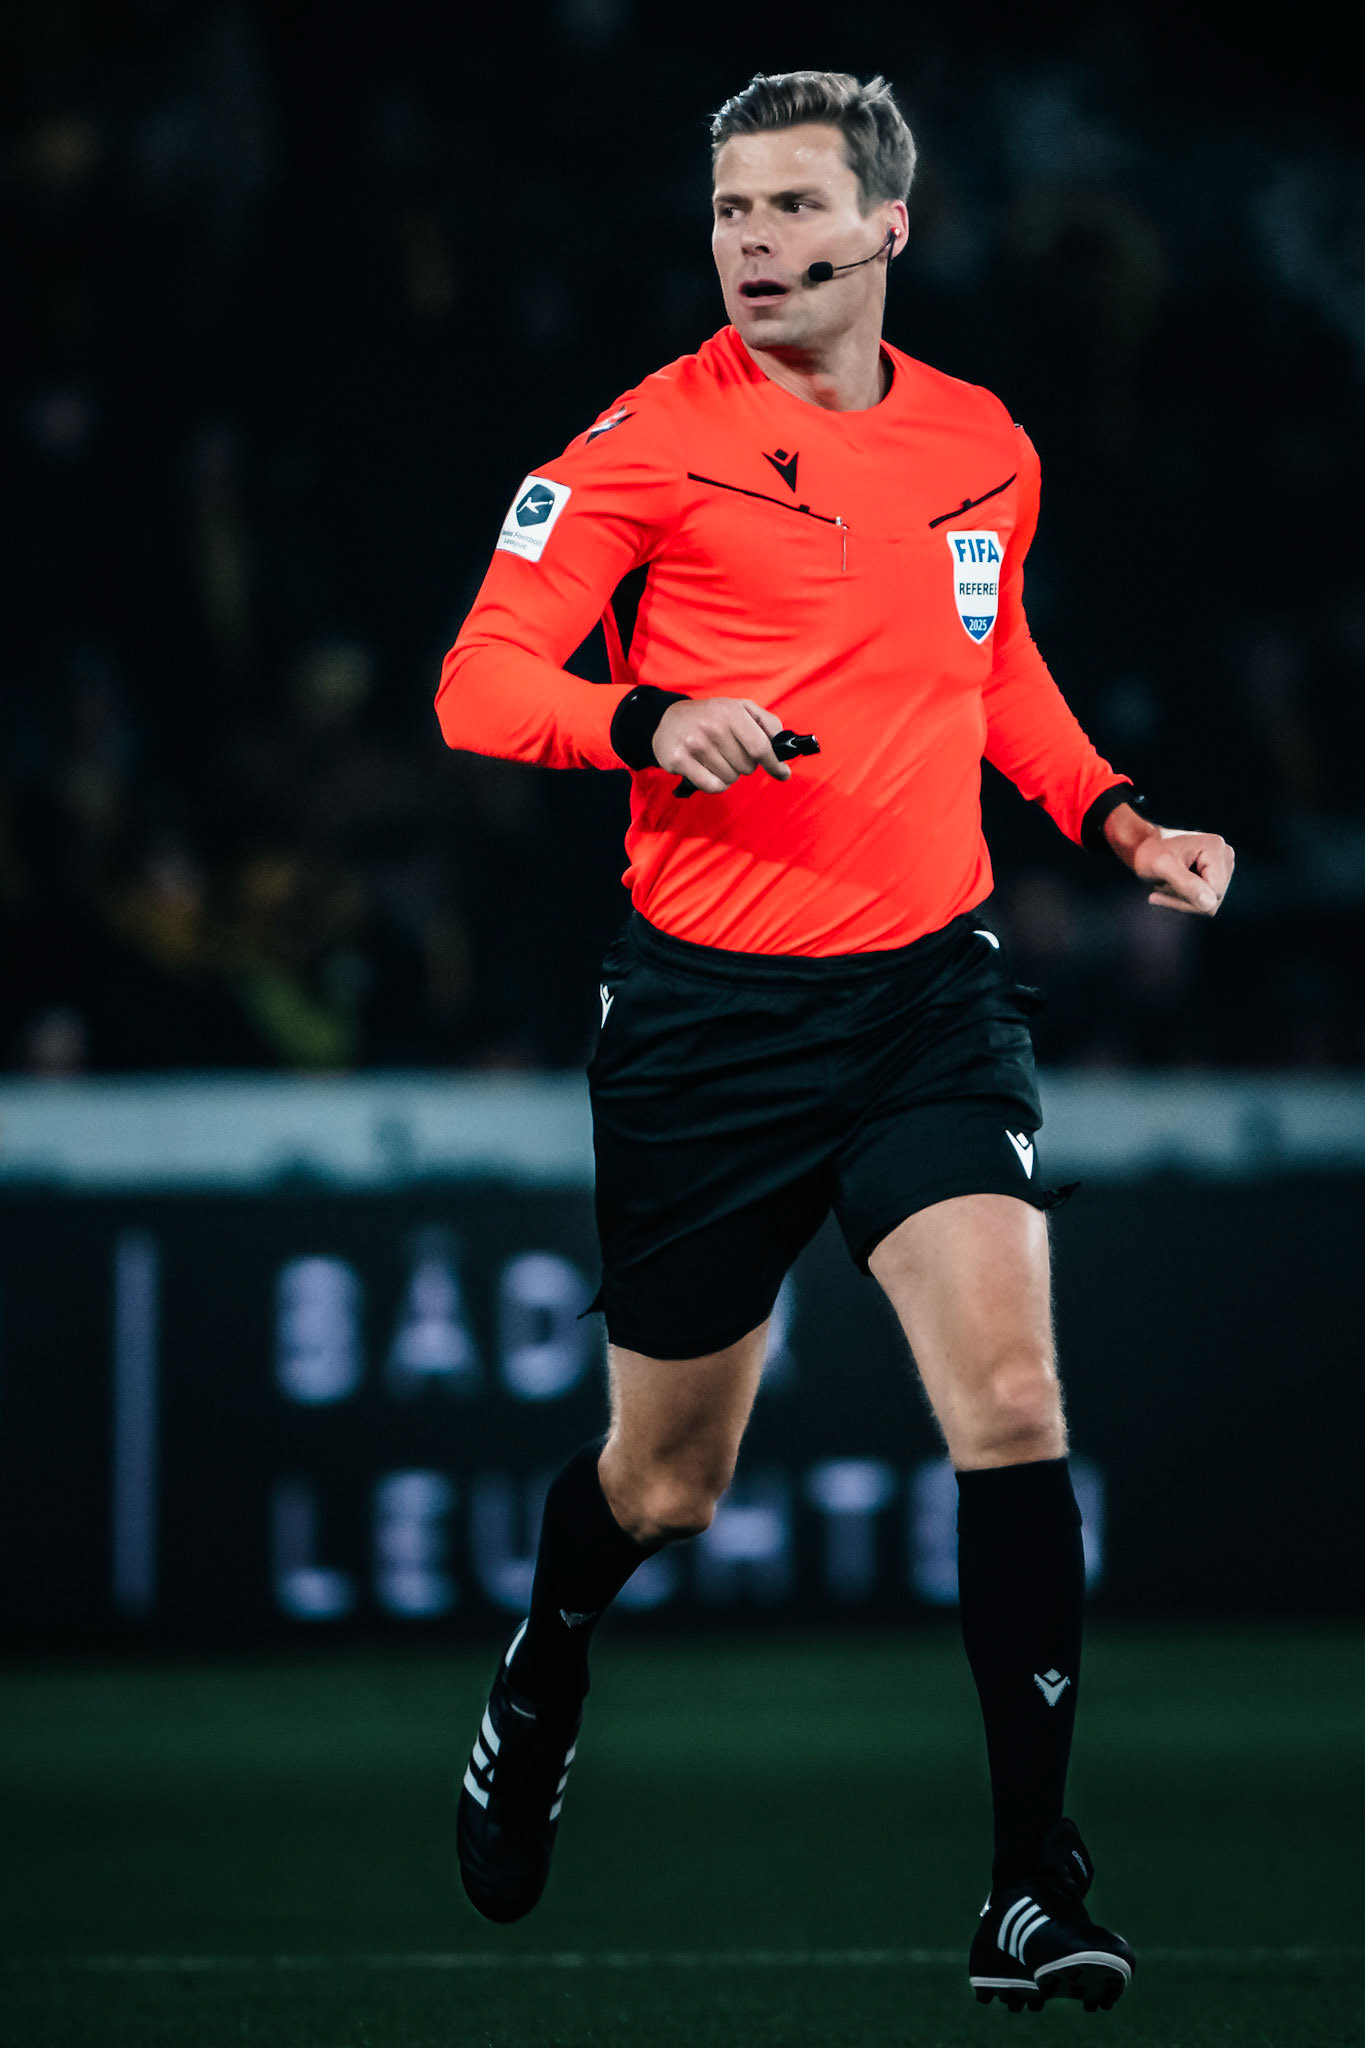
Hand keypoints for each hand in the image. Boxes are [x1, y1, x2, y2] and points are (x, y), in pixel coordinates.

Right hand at [652, 697, 790, 794]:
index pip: (760, 746)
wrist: (668, 718)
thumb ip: (767, 722)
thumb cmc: (711, 716)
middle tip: (731, 753)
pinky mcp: (679, 760)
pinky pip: (712, 786)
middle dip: (745, 765)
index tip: (782, 773)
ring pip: (730, 778)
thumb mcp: (741, 708)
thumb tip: (783, 745)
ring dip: (729, 774)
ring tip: (717, 759)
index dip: (774, 764)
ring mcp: (694, 744)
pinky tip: (709, 772)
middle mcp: (712, 727)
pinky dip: (716, 785)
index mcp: (730, 712)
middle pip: (746, 766)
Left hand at [1104, 805, 1234, 914]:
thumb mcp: (1162, 868)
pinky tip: (1171, 887)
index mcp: (1216, 849)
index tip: (1160, 891)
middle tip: (1163, 886)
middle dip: (1184, 899)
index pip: (1214, 893)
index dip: (1187, 899)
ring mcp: (1223, 865)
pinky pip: (1205, 901)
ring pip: (1209, 903)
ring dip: (1183, 899)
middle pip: (1213, 899)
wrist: (1142, 847)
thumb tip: (1210, 903)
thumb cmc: (1148, 853)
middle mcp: (1225, 855)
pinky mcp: (1216, 874)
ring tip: (1167, 884)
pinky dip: (1185, 899)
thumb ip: (1186, 884)